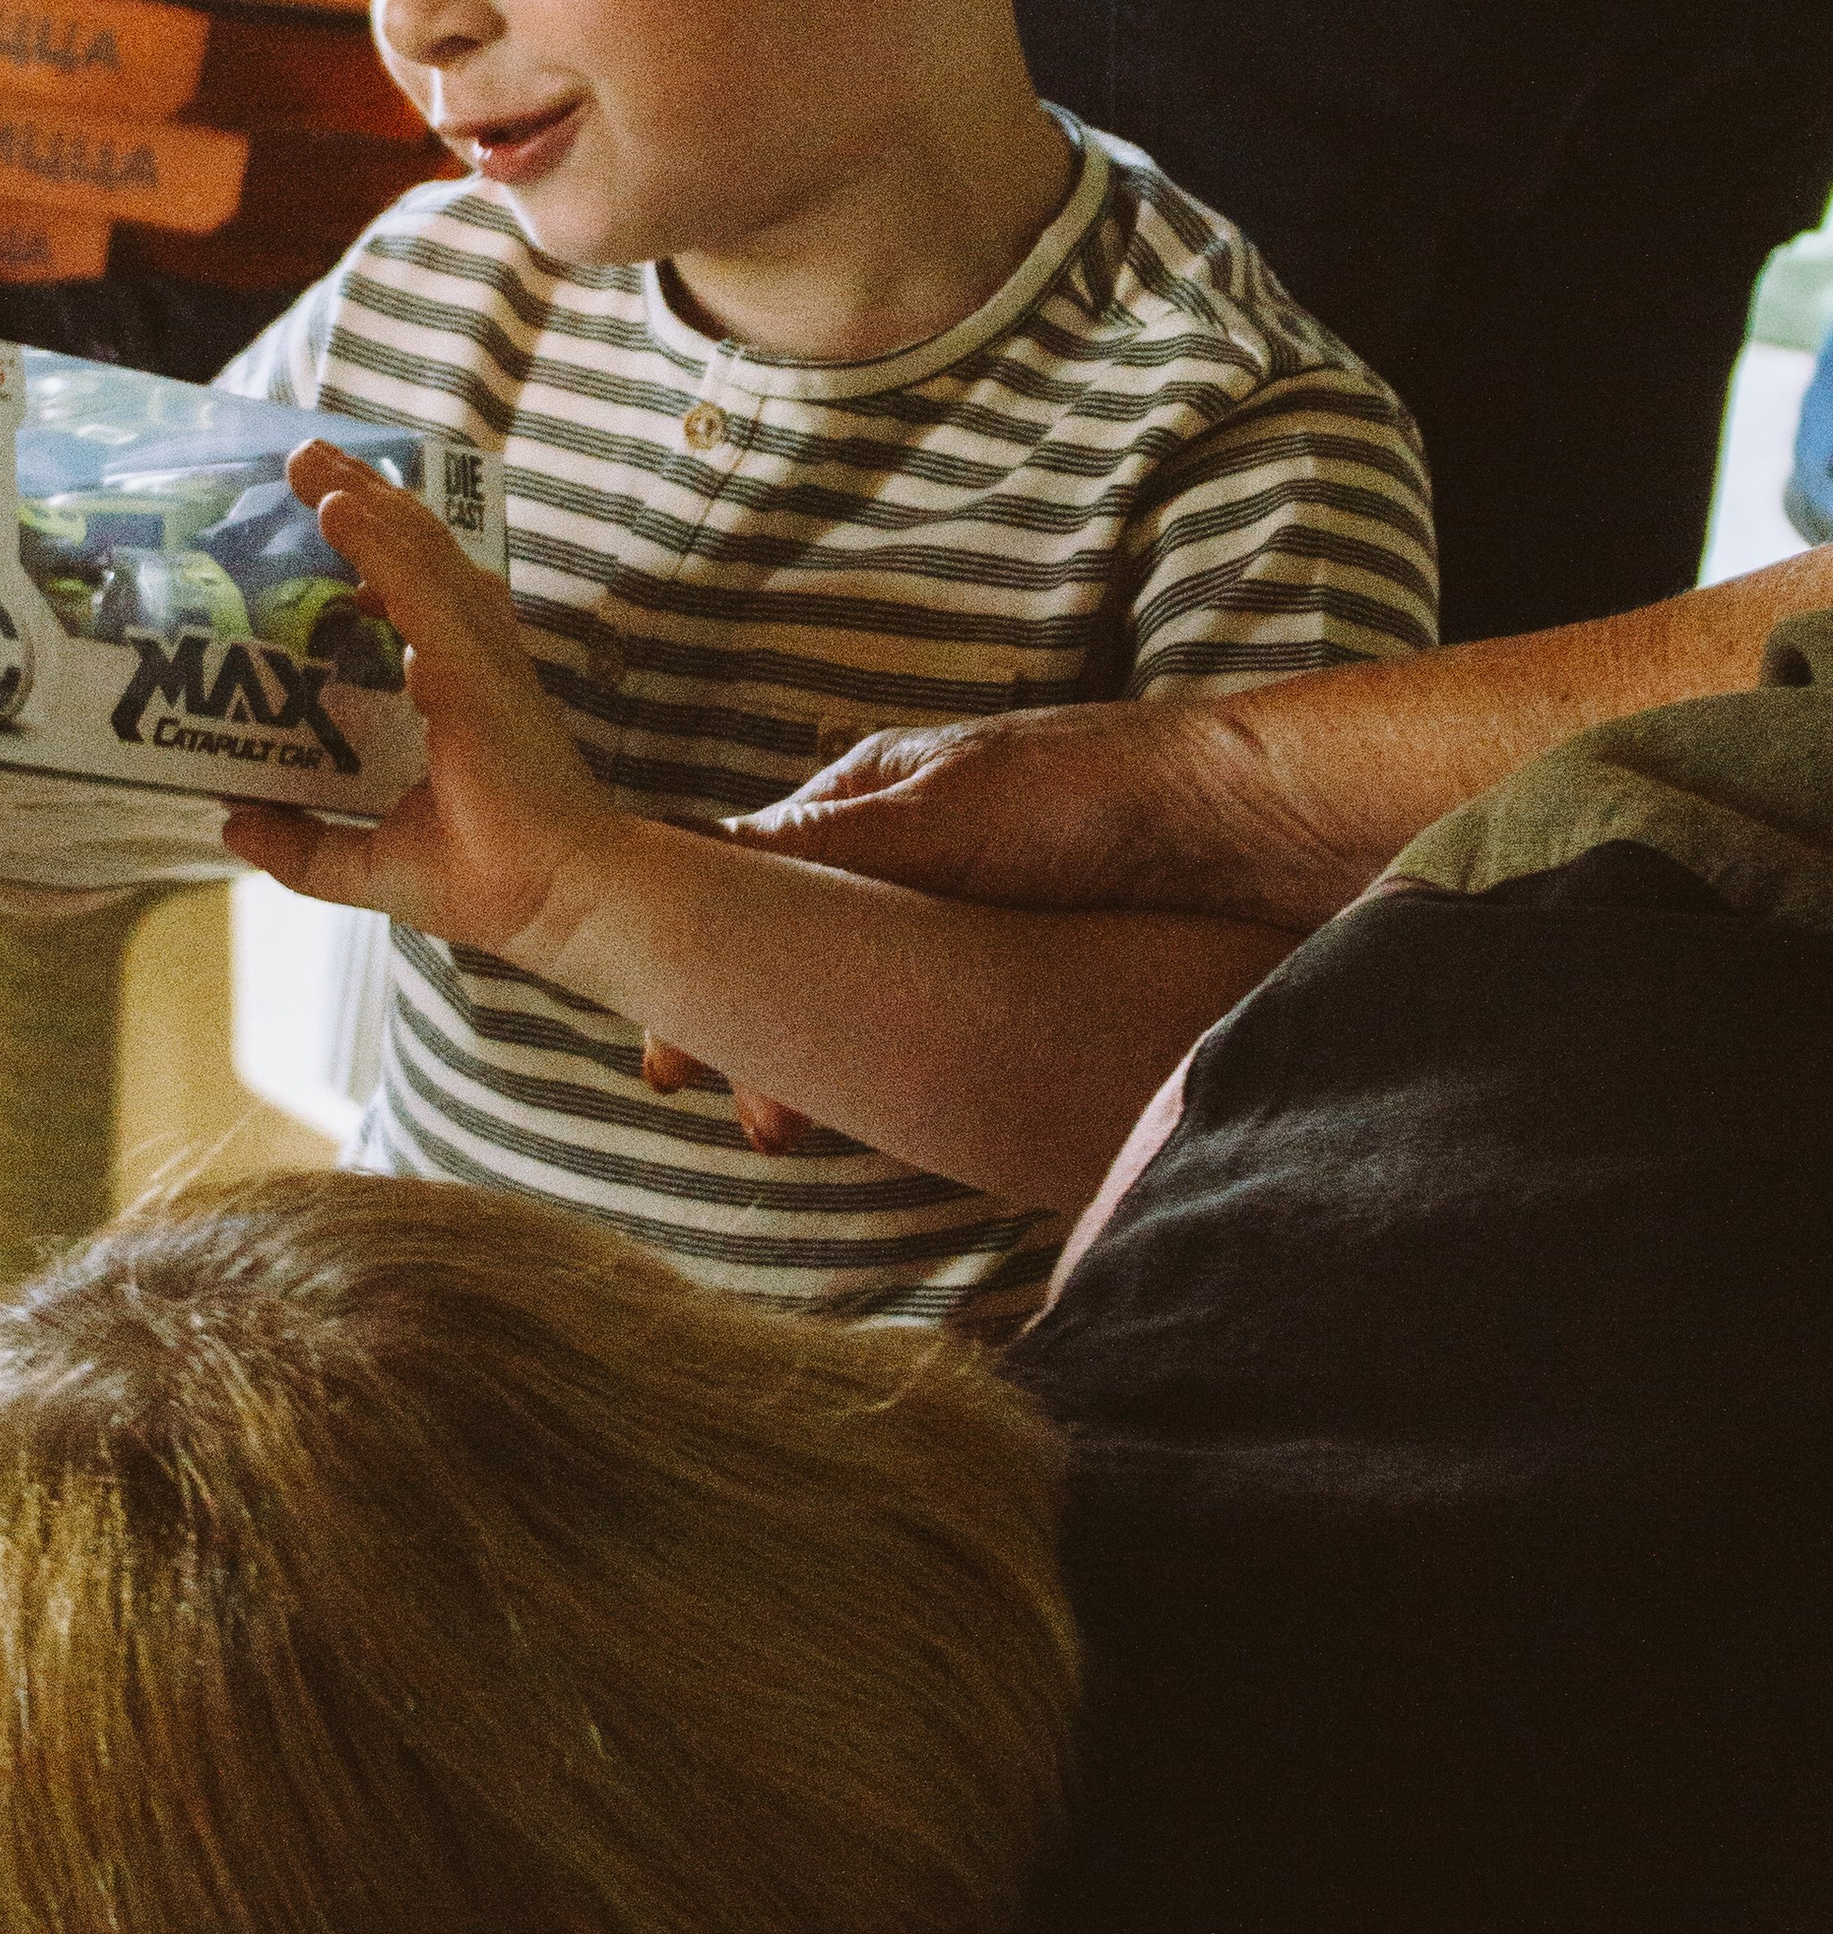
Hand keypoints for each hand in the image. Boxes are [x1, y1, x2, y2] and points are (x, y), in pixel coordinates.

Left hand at [218, 444, 620, 959]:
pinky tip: (335, 509)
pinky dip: (376, 545)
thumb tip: (233, 821)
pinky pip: (418, 589)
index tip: (329, 511)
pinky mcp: (473, 670)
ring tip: (309, 460)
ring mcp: (477, 658)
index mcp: (458, 689)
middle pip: (415, 553)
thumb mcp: (370, 861)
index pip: (414, 595)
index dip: (374, 547)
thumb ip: (305, 843)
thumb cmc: (491, 880)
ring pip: (417, 553)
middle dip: (363, 498)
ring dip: (363, 499)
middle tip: (306, 457)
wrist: (555, 902)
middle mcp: (472, 658)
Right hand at [636, 694, 1344, 1140]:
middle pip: (813, 958)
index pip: (753, 888)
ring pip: (879, 1002)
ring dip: (838, 1066)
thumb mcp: (927, 818)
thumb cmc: (1086, 799)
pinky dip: (918, 1070)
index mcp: (874, 802)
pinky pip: (957, 1030)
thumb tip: (685, 867)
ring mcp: (984, 916)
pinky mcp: (1050, 972)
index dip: (705, 973)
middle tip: (762, 1126)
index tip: (673, 1064)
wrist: (1260, 831)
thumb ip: (814, 854)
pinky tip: (911, 1114)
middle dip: (770, 1041)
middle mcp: (919, 856)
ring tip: (812, 1134)